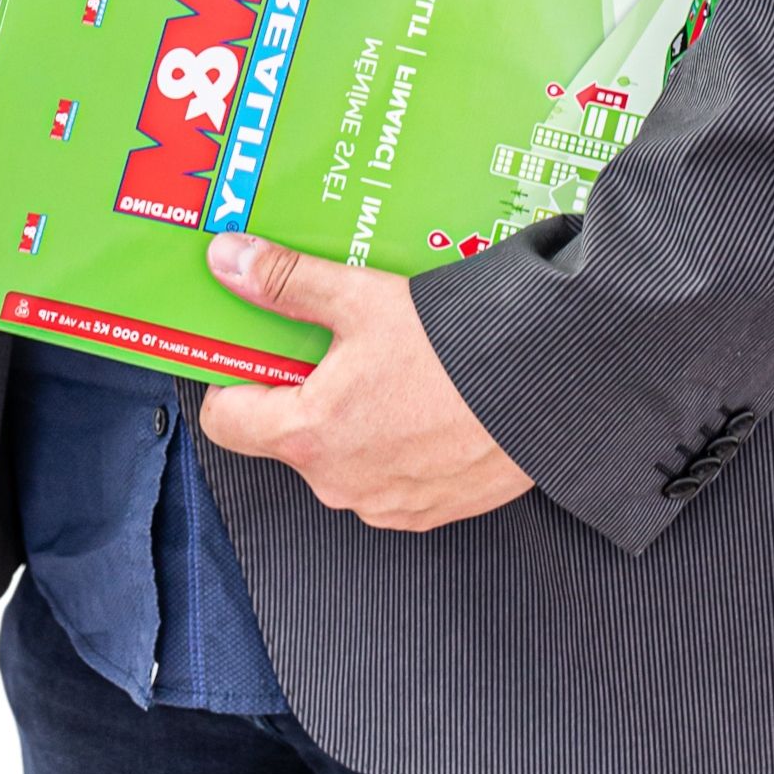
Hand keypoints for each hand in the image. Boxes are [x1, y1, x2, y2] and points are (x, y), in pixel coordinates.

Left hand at [197, 234, 533, 530]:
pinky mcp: (427, 512)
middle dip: (305, 388)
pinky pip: (387, 478)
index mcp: (309, 435)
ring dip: (352, 417)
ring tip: (392, 367)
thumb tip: (231, 261)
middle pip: (288, 434)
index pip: (225, 422)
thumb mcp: (360, 297)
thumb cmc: (456, 350)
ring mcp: (384, 505)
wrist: (547, 389)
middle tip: (338, 342)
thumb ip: (286, 281)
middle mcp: (339, 484)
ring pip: (340, 456)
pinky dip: (395, 442)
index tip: (256, 349)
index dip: (235, 377)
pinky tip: (425, 400)